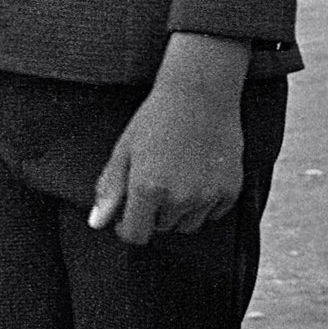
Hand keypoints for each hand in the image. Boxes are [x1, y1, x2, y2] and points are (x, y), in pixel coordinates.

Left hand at [88, 34, 249, 246]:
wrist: (200, 93)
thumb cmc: (156, 119)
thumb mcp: (125, 150)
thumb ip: (110, 190)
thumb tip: (96, 224)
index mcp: (147, 189)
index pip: (136, 235)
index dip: (127, 227)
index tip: (127, 214)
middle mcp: (179, 198)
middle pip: (162, 228)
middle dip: (154, 212)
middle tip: (156, 178)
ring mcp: (207, 196)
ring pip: (188, 224)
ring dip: (179, 211)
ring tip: (177, 176)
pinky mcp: (230, 190)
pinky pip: (213, 213)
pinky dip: (205, 202)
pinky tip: (198, 174)